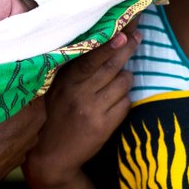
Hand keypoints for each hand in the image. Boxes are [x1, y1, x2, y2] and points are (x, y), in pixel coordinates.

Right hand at [24, 27, 140, 187]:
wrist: (51, 156)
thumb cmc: (55, 114)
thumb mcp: (56, 89)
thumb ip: (73, 69)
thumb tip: (99, 40)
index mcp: (66, 82)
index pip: (90, 58)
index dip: (109, 44)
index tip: (123, 31)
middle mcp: (78, 94)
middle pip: (112, 66)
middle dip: (128, 48)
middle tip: (137, 36)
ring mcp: (92, 111)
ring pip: (124, 82)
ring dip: (125, 77)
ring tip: (118, 78)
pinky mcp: (104, 127)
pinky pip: (126, 103)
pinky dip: (124, 98)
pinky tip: (115, 100)